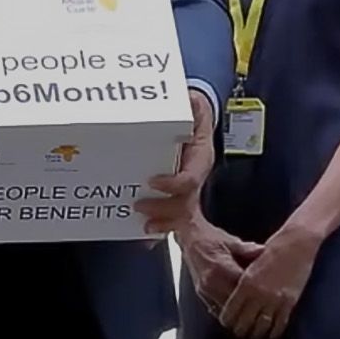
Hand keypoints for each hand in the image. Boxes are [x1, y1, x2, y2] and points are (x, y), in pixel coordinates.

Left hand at [135, 92, 215, 235]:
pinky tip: (145, 240)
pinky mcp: (175, 193)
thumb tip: (188, 98)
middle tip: (139, 206)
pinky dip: (159, 228)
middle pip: (185, 203)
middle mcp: (195, 176)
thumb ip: (189, 102)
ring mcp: (187, 188)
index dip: (173, 184)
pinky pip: (172, 216)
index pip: (191, 178)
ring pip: (181, 214)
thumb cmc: (191, 110)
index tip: (153, 181)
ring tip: (144, 228)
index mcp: (201, 158)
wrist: (194, 115)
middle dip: (164, 210)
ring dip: (163, 223)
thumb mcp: (191, 101)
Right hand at [176, 213, 263, 314]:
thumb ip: (249, 250)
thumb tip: (266, 252)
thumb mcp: (231, 241)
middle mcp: (210, 282)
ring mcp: (204, 290)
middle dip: (251, 306)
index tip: (271, 294)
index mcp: (220, 267)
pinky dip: (230, 311)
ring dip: (240, 311)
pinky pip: (218, 309)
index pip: (243, 287)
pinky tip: (241, 309)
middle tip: (267, 307)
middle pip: (236, 303)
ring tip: (256, 311)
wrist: (188, 236)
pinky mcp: (201, 294)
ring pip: (226, 311)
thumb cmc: (210, 237)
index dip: (258, 292)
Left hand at [218, 222, 320, 338]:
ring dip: (255, 333)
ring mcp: (275, 299)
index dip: (227, 320)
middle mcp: (259, 293)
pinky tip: (269, 333)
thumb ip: (241, 280)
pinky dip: (273, 332)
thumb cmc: (272, 250)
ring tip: (253, 334)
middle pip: (243, 323)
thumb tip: (231, 295)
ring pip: (261, 327)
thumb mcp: (250, 263)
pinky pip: (279, 325)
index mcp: (246, 283)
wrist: (296, 244)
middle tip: (238, 331)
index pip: (230, 311)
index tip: (227, 322)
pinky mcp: (290, 302)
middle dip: (239, 329)